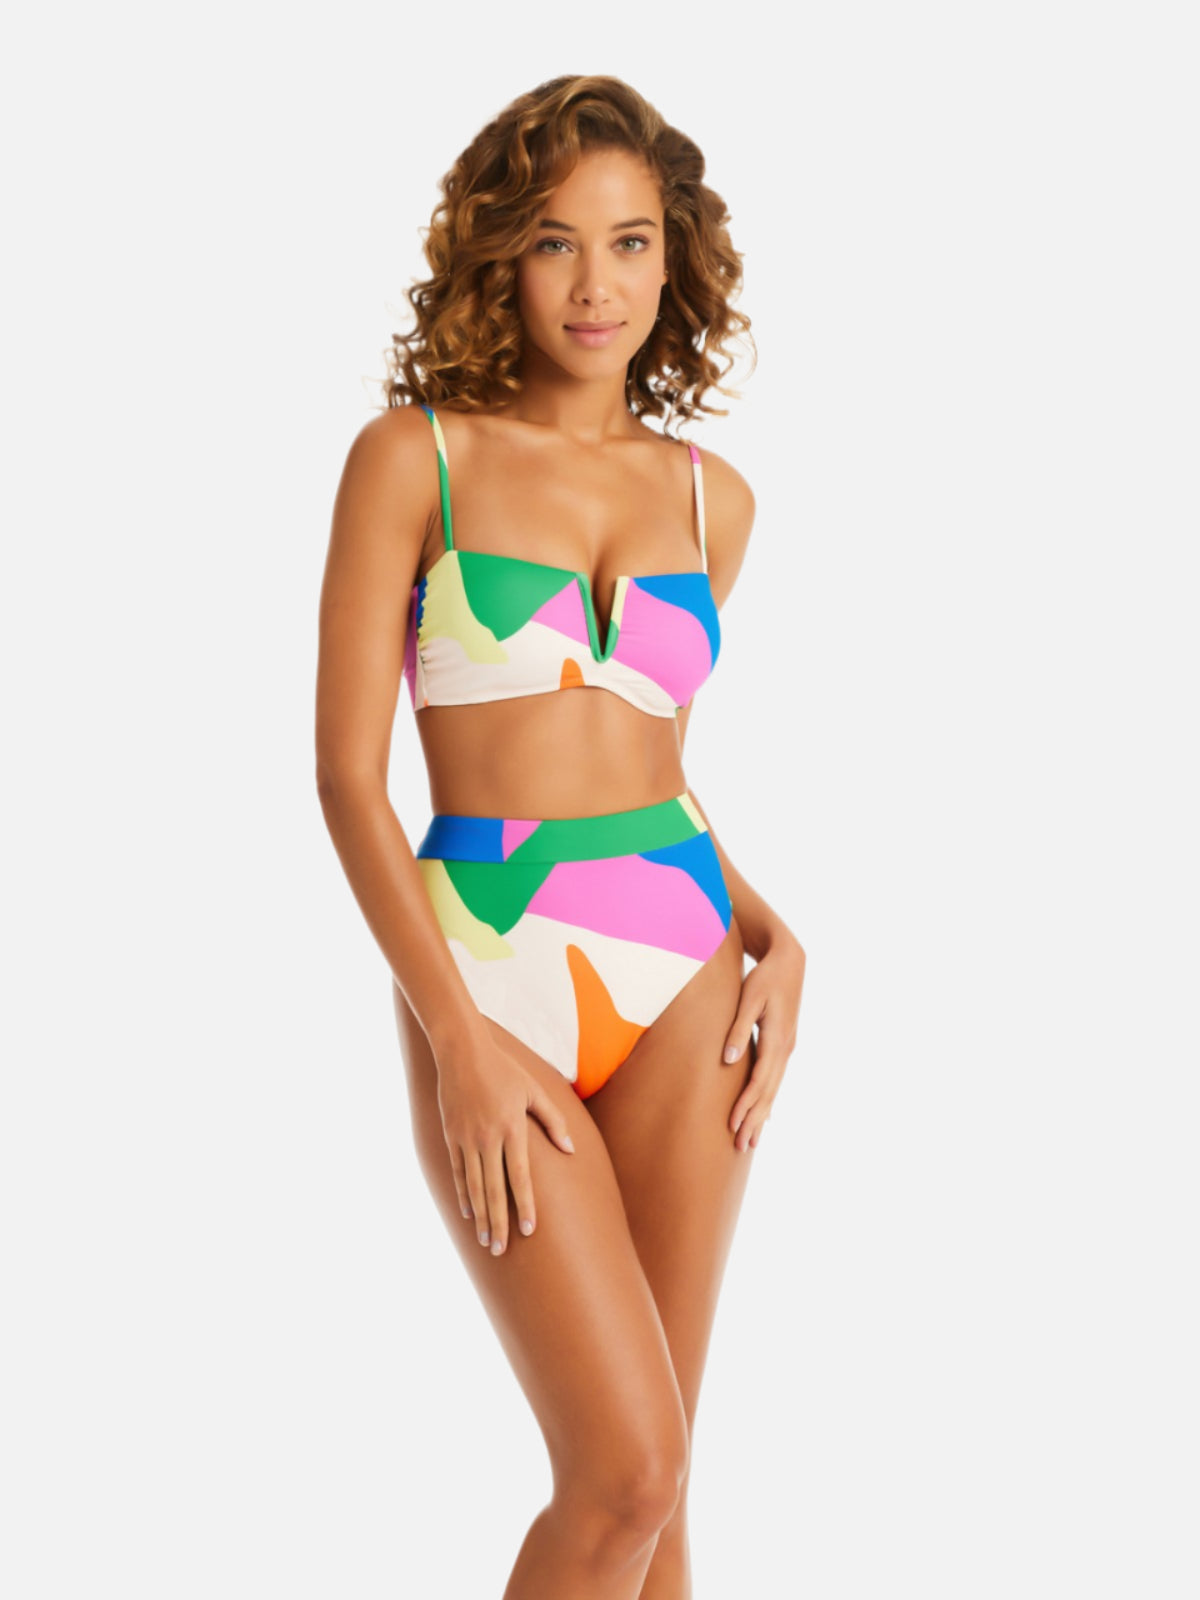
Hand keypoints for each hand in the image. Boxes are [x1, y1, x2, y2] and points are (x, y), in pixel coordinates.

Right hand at [434, 1027, 576, 1256]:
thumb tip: (570, 1149)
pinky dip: (463, 1195)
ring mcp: (466, 1139)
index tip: (528, 1230)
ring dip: (480, 1217)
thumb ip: (553, 1120)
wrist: (461, 1053)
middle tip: (501, 1250)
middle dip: (499, 1222)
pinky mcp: (451, 1136)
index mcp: (512, 1128)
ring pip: (474, 1187)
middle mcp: (488, 1138)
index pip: (519, 1176)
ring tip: (486, 1241)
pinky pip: (457, 1173)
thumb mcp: (534, 1090)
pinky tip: (469, 1214)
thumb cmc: (504, 1070)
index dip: (524, 1205)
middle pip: (494, 1190)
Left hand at [722, 935, 805, 1151]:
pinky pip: (775, 1079)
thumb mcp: (749, 998)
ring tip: (752, 1140)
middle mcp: (785, 1048)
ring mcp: (787, 1048)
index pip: (759, 1081)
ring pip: (774, 1089)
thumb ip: (737, 1029)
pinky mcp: (784, 1044)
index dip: (746, 1105)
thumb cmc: (765, 977)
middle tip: (742, 1146)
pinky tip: (765, 1114)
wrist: (789, 961)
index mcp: (776, 1039)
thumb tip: (728, 1059)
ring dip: (762, 1115)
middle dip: (755, 1120)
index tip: (732, 1125)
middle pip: (768, 1092)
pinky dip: (768, 1099)